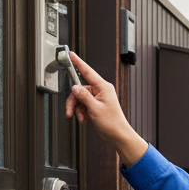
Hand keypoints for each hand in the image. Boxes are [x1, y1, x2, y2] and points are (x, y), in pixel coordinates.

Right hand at [64, 51, 147, 167]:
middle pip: (79, 90)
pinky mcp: (95, 105)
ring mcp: (98, 98)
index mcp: (103, 87)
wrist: (118, 135)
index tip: (71, 54)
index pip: (88, 71)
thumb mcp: (94, 109)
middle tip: (70, 112)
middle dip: (74, 102)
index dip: (78, 62)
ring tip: (82, 118)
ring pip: (79, 98)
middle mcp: (101, 91)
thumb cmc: (112, 123)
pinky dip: (82, 112)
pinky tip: (85, 119)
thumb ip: (83, 96)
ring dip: (78, 109)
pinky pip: (83, 105)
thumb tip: (74, 87)